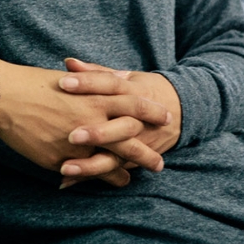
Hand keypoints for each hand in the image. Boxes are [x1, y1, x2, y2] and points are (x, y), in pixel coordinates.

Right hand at [0, 60, 171, 187]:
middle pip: (130, 138)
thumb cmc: (33, 82)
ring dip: (125, 172)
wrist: (4, 97)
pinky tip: (102, 182)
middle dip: (147, 152)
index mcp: (94, 95)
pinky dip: (97, 178)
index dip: (150, 110)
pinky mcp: (62, 157)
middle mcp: (92, 119)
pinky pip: (86, 172)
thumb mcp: (68, 78)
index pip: (132, 103)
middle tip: (160, 162)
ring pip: (111, 161)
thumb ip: (92, 83)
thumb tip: (111, 81)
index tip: (165, 116)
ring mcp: (79, 141)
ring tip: (133, 179)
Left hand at [57, 58, 181, 186]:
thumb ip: (95, 72)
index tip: (63, 83)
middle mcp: (138, 118)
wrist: (180, 111)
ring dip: (92, 164)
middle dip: (97, 133)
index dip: (87, 83)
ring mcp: (139, 142)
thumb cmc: (142, 89)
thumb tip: (68, 62)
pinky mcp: (135, 159)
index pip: (110, 85)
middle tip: (71, 136)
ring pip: (118, 155)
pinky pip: (114, 171)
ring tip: (66, 168)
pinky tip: (68, 182)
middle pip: (120, 125)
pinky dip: (92, 177)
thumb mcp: (125, 77)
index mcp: (133, 91)